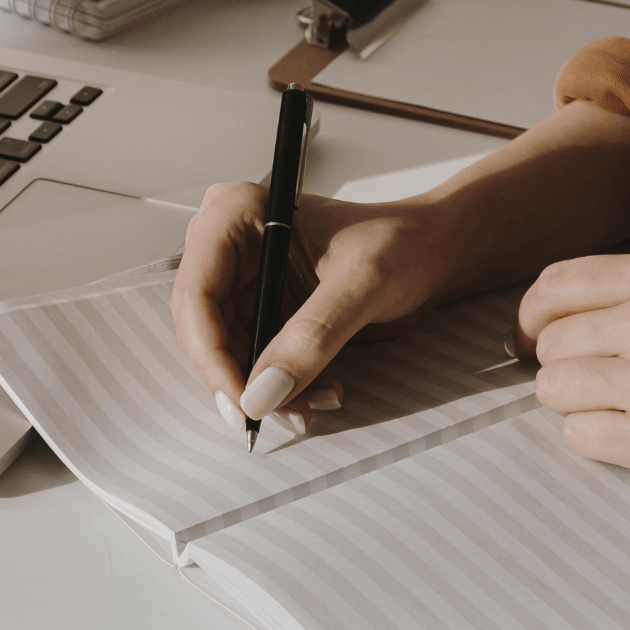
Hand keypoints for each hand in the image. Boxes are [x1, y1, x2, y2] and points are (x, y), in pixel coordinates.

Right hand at [171, 182, 453, 433]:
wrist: (432, 252)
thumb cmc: (403, 241)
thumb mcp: (363, 282)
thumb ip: (313, 336)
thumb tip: (264, 392)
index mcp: (237, 214)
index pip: (197, 295)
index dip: (212, 355)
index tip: (244, 402)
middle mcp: (229, 247)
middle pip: (204, 330)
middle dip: (241, 380)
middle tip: (279, 415)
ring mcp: (244, 282)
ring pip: (227, 355)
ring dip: (266, 391)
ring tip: (313, 403)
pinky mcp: (262, 311)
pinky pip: (253, 362)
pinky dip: (282, 387)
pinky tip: (319, 391)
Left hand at [510, 252, 629, 506]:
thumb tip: (550, 318)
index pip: (554, 284)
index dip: (534, 315)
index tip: (535, 337)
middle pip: (547, 342)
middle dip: (562, 366)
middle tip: (601, 383)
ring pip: (553, 389)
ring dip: (578, 404)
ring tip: (627, 408)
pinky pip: (578, 436)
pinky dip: (597, 440)